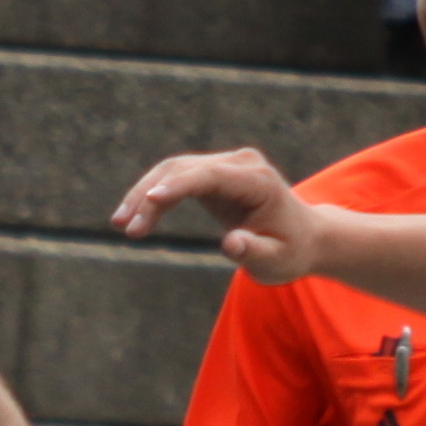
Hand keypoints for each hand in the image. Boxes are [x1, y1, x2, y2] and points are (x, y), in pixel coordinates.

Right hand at [111, 149, 325, 283]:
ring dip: (144, 194)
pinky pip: (176, 178)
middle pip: (184, 170)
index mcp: (258, 181)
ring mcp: (227, 164)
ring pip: (174, 170)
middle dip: (150, 196)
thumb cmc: (291, 252)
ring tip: (121, 224)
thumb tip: (232, 243)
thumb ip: (254, 252)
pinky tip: (135, 217)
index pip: (210, 175)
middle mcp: (241, 163)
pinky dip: (153, 195)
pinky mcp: (214, 172)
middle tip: (126, 228)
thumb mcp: (276, 262)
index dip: (178, 186)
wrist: (304, 237)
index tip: (150, 200)